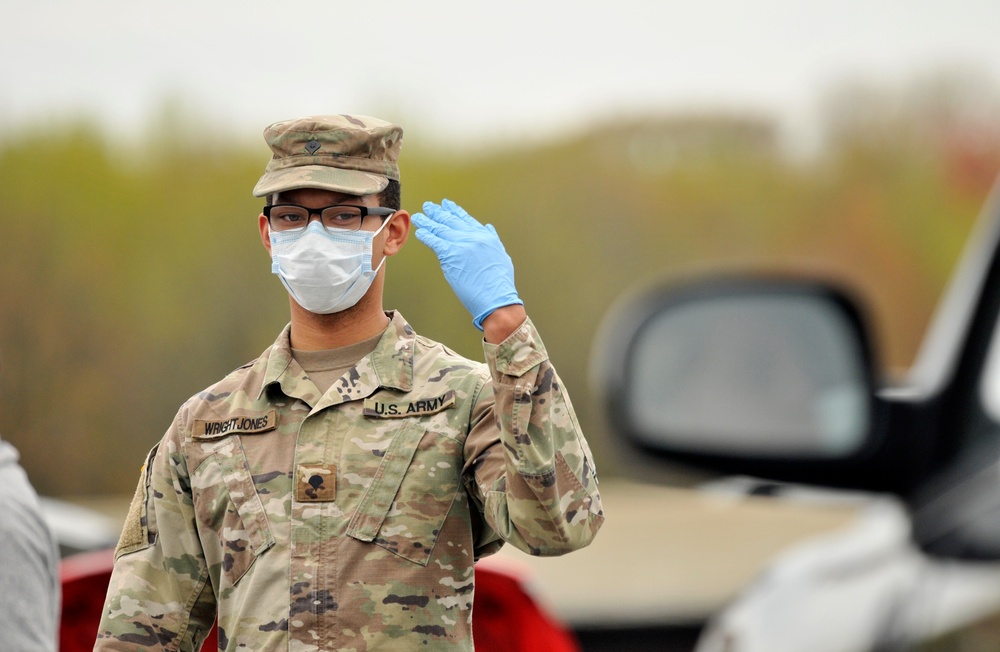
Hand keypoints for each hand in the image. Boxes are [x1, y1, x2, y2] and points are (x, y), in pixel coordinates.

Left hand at [412, 199, 522, 329]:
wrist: (496, 298)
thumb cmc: (500, 283)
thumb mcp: (502, 255)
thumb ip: (493, 239)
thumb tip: (488, 228)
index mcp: (485, 236)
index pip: (466, 219)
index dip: (454, 211)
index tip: (447, 204)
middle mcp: (472, 236)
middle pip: (451, 221)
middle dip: (438, 213)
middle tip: (429, 206)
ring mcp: (461, 244)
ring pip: (440, 229)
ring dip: (427, 222)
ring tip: (419, 217)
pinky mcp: (450, 255)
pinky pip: (434, 241)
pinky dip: (426, 235)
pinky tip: (420, 232)